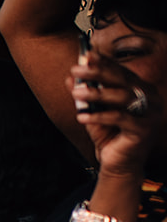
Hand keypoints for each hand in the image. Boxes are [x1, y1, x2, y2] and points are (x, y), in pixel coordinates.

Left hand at [71, 47, 159, 176]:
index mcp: (140, 90)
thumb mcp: (93, 113)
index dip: (103, 63)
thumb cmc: (108, 137)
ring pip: (123, 97)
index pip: (121, 72)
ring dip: (97, 94)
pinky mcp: (144, 129)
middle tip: (77, 69)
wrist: (118, 164)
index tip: (84, 56)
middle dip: (98, 72)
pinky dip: (99, 116)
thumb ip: (84, 96)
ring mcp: (150, 113)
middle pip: (123, 79)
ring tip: (75, 93)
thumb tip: (70, 77)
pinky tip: (81, 116)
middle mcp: (149, 98)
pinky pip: (120, 118)